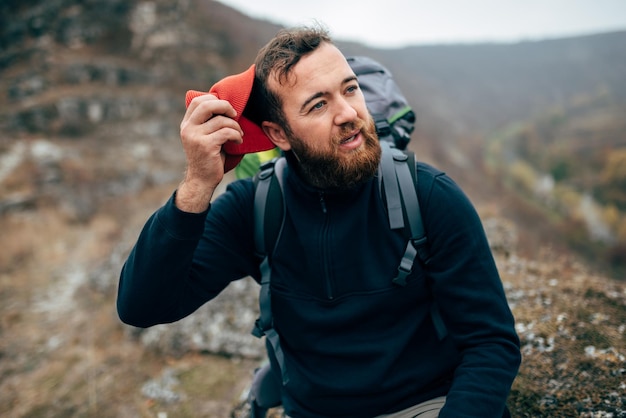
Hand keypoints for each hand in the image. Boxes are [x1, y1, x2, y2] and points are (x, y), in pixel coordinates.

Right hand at [176, 94, 243, 212]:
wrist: (202, 180)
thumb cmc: (208, 157)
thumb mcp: (203, 136)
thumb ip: (208, 122)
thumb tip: (225, 105)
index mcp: (186, 124)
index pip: (197, 101)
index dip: (213, 99)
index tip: (225, 109)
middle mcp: (188, 129)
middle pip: (207, 105)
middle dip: (225, 106)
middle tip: (235, 114)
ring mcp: (196, 137)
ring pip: (221, 120)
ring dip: (235, 126)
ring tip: (239, 134)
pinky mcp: (206, 145)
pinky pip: (226, 132)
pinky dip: (236, 135)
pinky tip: (238, 141)